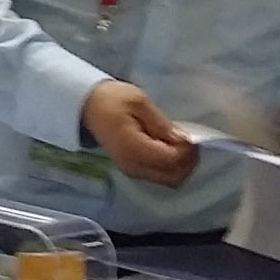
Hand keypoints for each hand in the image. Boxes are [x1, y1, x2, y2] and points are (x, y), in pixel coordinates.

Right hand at [83, 80, 199, 185]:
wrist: (89, 106)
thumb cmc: (112, 99)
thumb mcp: (140, 102)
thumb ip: (162, 124)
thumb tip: (184, 141)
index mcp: (134, 148)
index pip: (171, 160)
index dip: (187, 150)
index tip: (190, 135)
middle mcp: (134, 166)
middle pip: (174, 177)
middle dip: (188, 162)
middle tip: (189, 141)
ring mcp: (133, 171)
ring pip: (169, 180)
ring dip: (181, 165)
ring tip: (180, 144)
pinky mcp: (134, 170)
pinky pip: (161, 176)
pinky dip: (171, 166)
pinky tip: (170, 148)